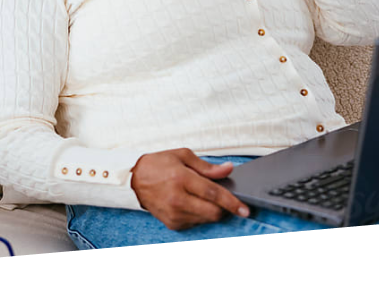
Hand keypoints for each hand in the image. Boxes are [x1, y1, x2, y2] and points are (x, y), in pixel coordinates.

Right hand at [130, 148, 250, 230]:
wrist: (134, 180)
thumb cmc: (158, 165)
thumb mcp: (182, 156)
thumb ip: (207, 167)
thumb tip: (228, 170)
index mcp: (181, 178)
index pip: (213, 194)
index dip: (232, 202)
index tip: (245, 209)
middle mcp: (177, 198)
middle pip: (213, 212)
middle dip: (224, 208)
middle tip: (222, 198)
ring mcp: (174, 213)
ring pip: (206, 219)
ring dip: (210, 210)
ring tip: (198, 196)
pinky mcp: (172, 223)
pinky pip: (195, 223)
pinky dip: (198, 214)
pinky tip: (189, 203)